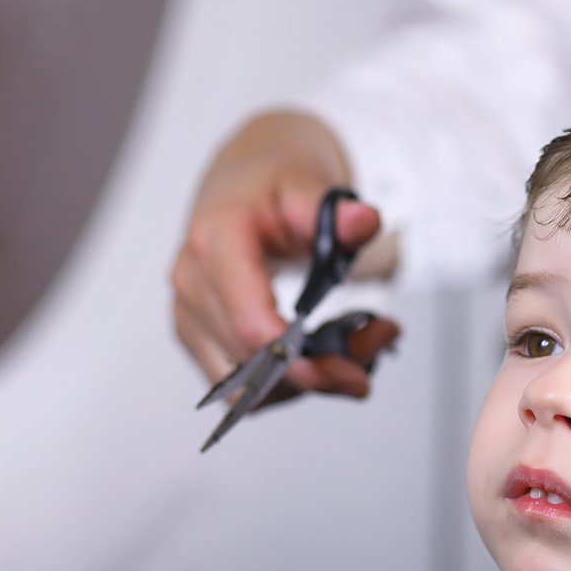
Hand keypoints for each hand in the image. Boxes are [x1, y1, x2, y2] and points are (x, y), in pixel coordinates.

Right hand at [170, 109, 393, 396]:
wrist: (242, 182)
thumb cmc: (270, 183)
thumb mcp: (306, 183)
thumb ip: (334, 209)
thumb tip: (363, 222)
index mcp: (215, 244)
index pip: (249, 323)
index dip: (298, 359)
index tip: (351, 368)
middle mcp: (193, 284)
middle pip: (253, 362)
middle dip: (323, 369)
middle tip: (380, 340)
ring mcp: (190, 315)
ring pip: (247, 387)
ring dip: (307, 382)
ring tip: (359, 347)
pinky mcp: (199, 337)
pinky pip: (241, 388)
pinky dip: (287, 385)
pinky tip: (322, 357)